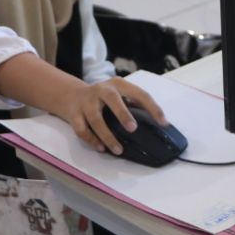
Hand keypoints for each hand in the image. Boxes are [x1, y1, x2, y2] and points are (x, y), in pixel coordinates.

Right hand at [53, 77, 167, 154]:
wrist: (71, 94)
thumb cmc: (103, 98)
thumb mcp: (119, 95)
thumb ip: (134, 104)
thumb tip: (155, 124)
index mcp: (119, 85)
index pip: (140, 94)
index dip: (153, 108)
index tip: (163, 123)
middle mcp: (102, 90)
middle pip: (112, 100)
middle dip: (123, 114)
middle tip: (133, 129)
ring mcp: (86, 102)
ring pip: (95, 119)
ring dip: (107, 135)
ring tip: (118, 149)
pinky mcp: (74, 114)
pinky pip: (81, 129)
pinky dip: (91, 140)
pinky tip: (101, 148)